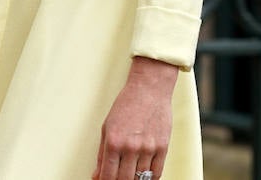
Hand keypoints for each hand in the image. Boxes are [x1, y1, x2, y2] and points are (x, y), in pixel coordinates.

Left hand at [93, 57, 177, 179]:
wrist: (149, 89)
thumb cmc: (126, 105)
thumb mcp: (107, 127)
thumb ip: (102, 154)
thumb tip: (97, 175)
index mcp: (114, 141)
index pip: (108, 175)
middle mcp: (131, 147)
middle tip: (117, 179)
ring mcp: (148, 148)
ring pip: (140, 179)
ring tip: (129, 175)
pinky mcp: (162, 147)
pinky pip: (156, 173)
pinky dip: (149, 178)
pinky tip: (143, 175)